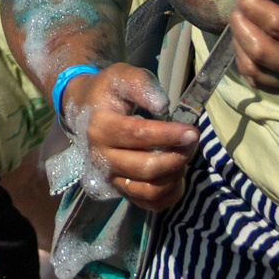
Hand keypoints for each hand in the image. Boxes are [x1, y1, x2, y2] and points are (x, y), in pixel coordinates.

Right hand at [71, 63, 198, 213]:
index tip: (191, 131)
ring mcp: (109, 176)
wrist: (87, 109)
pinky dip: (170, 193)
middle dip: (176, 157)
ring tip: (181, 156)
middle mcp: (100, 156)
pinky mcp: (120, 190)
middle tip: (190, 143)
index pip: (138, 135)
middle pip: (145, 167)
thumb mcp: (121, 76)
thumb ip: (141, 85)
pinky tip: (175, 174)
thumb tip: (162, 105)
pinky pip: (151, 203)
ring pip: (149, 190)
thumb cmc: (108, 92)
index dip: (168, 135)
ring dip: (174, 175)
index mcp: (100, 127)